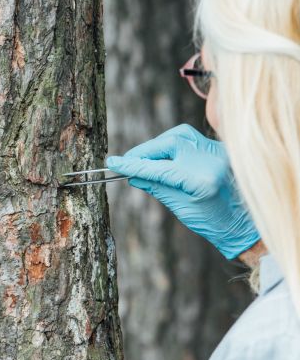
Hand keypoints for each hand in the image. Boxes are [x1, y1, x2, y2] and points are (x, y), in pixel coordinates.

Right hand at [106, 124, 260, 259]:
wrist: (245, 224)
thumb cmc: (214, 222)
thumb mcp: (181, 208)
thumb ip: (156, 186)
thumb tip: (133, 174)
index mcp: (202, 180)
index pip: (159, 168)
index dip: (133, 166)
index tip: (113, 164)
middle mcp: (212, 159)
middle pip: (168, 143)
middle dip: (144, 151)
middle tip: (127, 162)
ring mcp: (218, 151)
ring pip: (179, 135)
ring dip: (158, 144)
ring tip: (144, 159)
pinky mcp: (220, 148)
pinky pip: (191, 138)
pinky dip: (174, 144)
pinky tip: (164, 155)